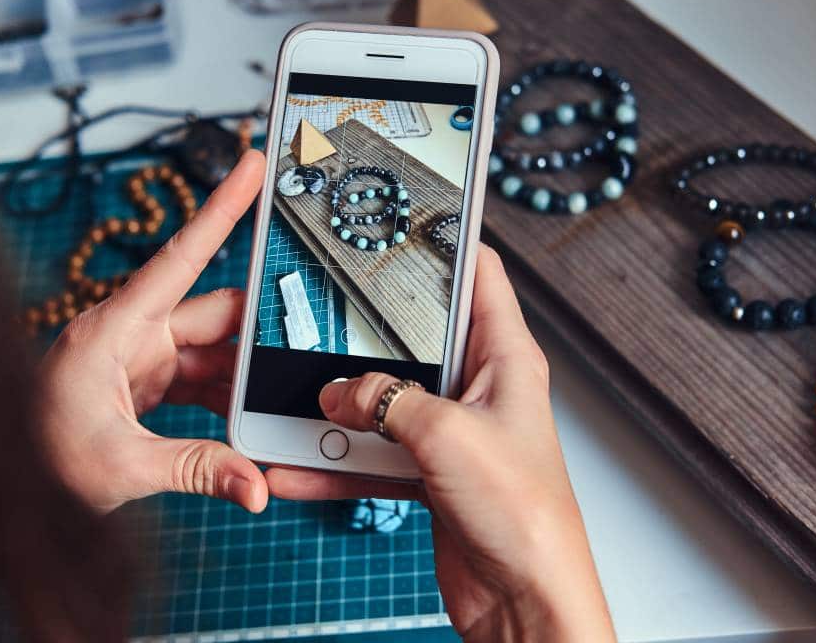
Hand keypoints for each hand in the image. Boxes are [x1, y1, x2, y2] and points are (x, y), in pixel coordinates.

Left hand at [40, 150, 268, 514]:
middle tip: (300, 353)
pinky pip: (200, 378)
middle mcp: (130, 333)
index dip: (221, 208)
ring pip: (212, 350)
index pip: (180, 256)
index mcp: (114, 328)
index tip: (251, 163)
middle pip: (212, 314)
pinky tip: (247, 421)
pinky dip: (226, 398)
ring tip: (274, 404)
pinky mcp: (146, 384)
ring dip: (243, 378)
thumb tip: (255, 485)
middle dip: (257, 336)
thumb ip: (196, 468)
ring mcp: (140, 358)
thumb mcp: (122, 466)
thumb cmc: (36, 462)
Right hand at [266, 248, 614, 642]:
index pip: (479, 275)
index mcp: (505, 357)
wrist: (525, 598)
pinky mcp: (429, 473)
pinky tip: (296, 466)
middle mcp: (479, 388)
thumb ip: (385, 401)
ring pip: (383, 400)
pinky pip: (372, 455)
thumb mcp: (446, 435)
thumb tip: (338, 390)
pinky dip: (335, 462)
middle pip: (414, 338)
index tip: (401, 217)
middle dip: (364, 331)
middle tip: (318, 311)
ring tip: (291, 400)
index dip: (445, 240)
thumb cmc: (525, 514)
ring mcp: (451, 431)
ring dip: (338, 407)